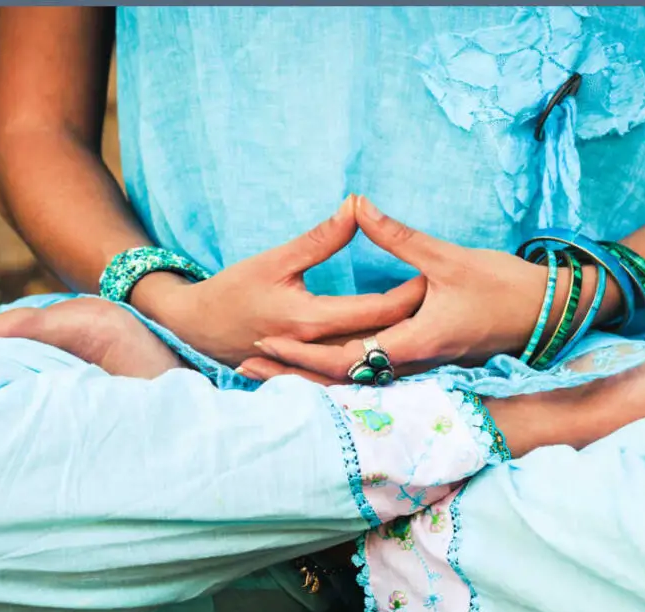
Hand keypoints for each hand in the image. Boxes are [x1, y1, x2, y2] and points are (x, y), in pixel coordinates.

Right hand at [130, 196, 425, 366]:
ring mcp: (315, 367)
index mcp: (312, 320)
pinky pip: (352, 371)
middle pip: (382, 340)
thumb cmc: (233, 290)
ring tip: (432, 324)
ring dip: (400, 346)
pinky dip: (376, 362)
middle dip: (415, 322)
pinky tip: (401, 352)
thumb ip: (320, 239)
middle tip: (446, 300)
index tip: (435, 276)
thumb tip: (355, 206)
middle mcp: (318, 350)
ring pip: (370, 362)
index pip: (376, 311)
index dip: (409, 295)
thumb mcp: (275, 259)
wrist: (198, 328)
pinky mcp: (312, 373)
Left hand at [239, 195, 581, 381]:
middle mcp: (415, 362)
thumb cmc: (506, 286)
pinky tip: (316, 365)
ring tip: (268, 368)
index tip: (265, 339)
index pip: (349, 356)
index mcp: (417, 341)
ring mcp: (421, 366)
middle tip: (248, 364)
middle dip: (295, 372)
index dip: (304, 351)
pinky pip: (375, 374)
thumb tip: (358, 203)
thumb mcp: (449, 258)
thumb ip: (399, 237)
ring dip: (312, 376)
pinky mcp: (427, 360)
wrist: (550, 313)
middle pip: (343, 377)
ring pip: (356, 379)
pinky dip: (341, 372)